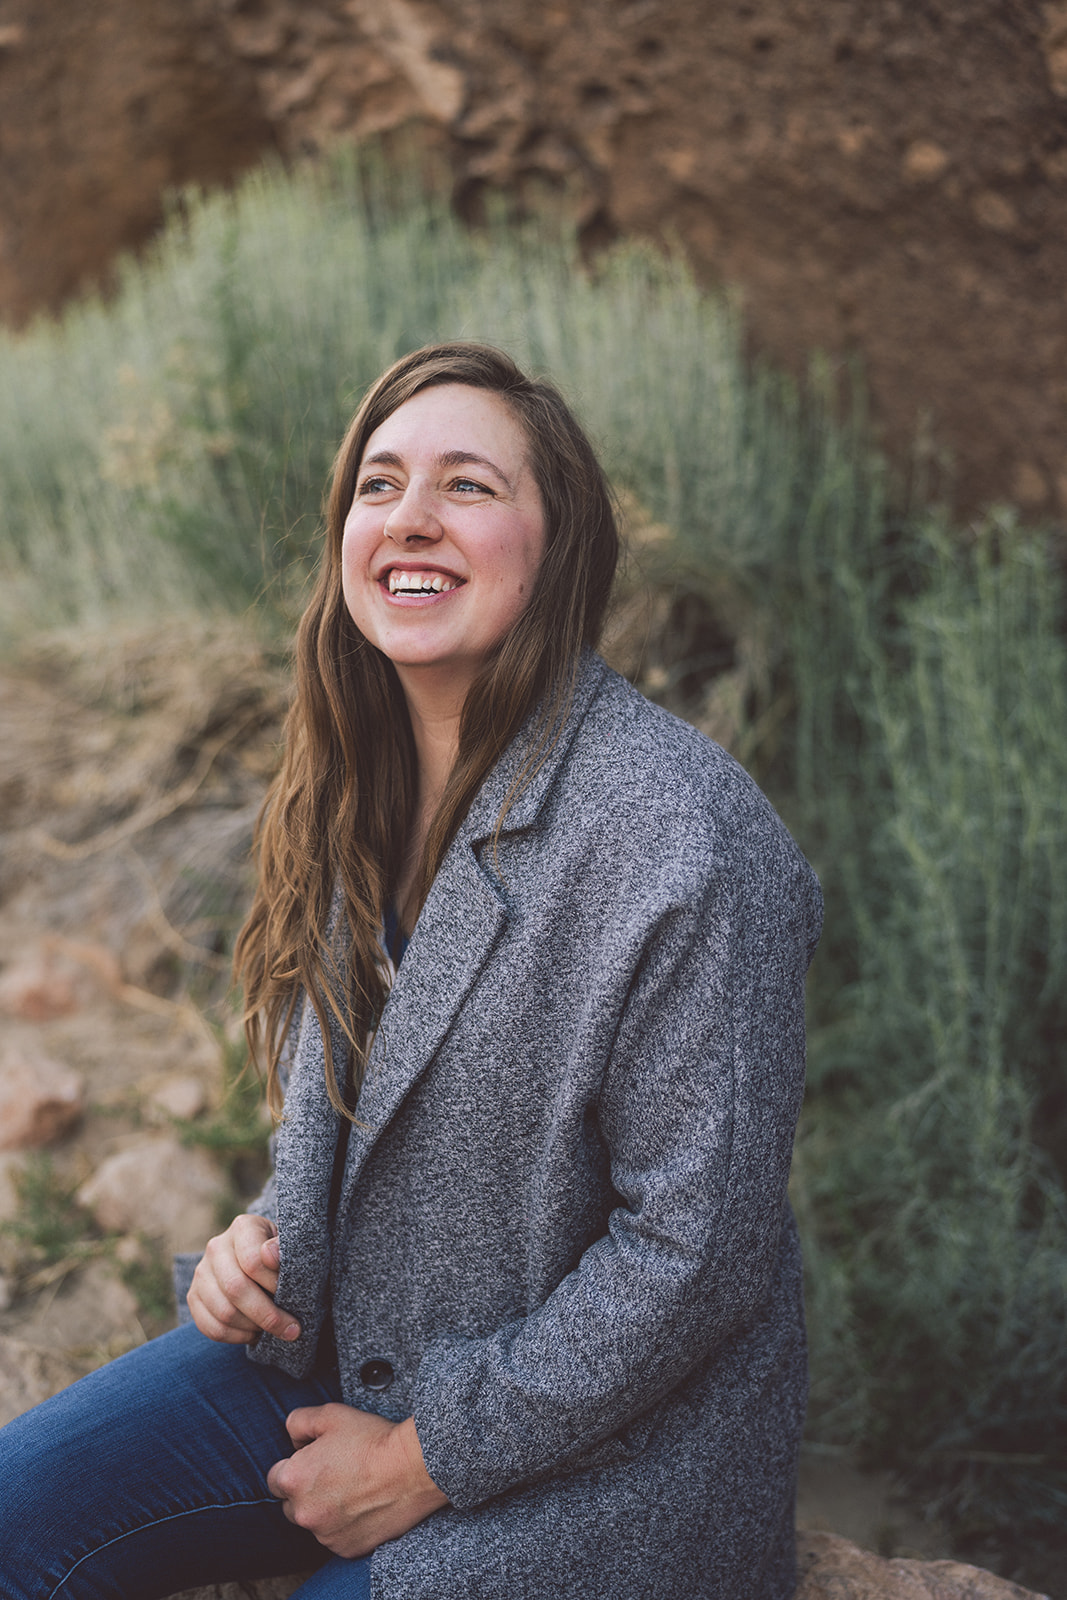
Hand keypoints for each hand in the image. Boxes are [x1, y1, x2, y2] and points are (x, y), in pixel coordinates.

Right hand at [187, 1212, 300, 1344]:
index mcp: (242, 1227)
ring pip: (224, 1312)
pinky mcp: (194, 1297)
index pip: (253, 1261)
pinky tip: (255, 1334)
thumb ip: (283, 1248)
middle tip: (292, 1330)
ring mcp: (201, 1273)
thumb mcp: (287, 1245)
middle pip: (236, 1289)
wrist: (259, 1259)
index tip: (295, 1298)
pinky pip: (212, 1327)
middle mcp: (216, 1247)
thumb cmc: (278, 1254)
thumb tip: (269, 1255)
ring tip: (274, 1329)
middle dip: (268, 1315)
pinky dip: (237, 1338)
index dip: (274, 1285)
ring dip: (253, 1328)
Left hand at [266, 1406, 448, 1557]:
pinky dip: (344, 1526)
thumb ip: (299, 1421)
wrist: (413, 1468)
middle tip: (335, 1474)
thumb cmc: (372, 1440)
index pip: (275, 1479)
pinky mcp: (346, 1549)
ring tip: (354, 1488)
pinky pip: (336, 1538)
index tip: (314, 1461)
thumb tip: (292, 1437)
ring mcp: (324, 1535)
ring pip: (315, 1522)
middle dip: (306, 1491)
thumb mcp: (331, 1414)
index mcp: (293, 1479)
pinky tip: (363, 1505)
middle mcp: (303, 1513)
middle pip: (292, 1504)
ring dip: (325, 1509)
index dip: (294, 1466)